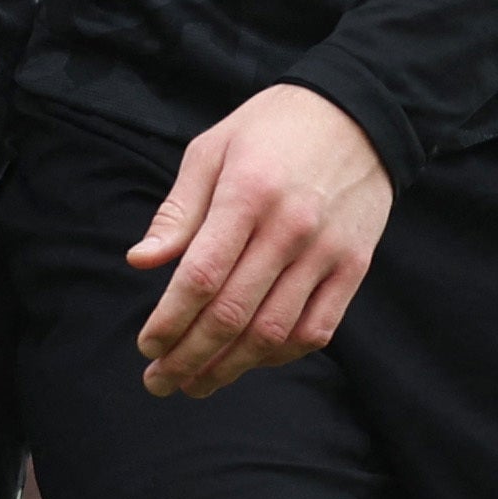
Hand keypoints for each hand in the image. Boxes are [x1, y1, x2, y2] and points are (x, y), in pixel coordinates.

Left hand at [129, 84, 393, 398]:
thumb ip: (179, 210)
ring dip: (230, 367)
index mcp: (247, 194)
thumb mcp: (213, 149)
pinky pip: (317, 330)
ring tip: (197, 383)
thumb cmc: (270, 129)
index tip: (146, 344)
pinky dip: (280, 355)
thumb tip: (141, 261)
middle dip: (189, 356)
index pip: (201, 276)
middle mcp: (290, 228)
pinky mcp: (354, 267)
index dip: (169, 319)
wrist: (356, 116)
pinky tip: (250, 361)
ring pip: (273, 332)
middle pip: (233, 313)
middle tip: (158, 380)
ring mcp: (327, 252)